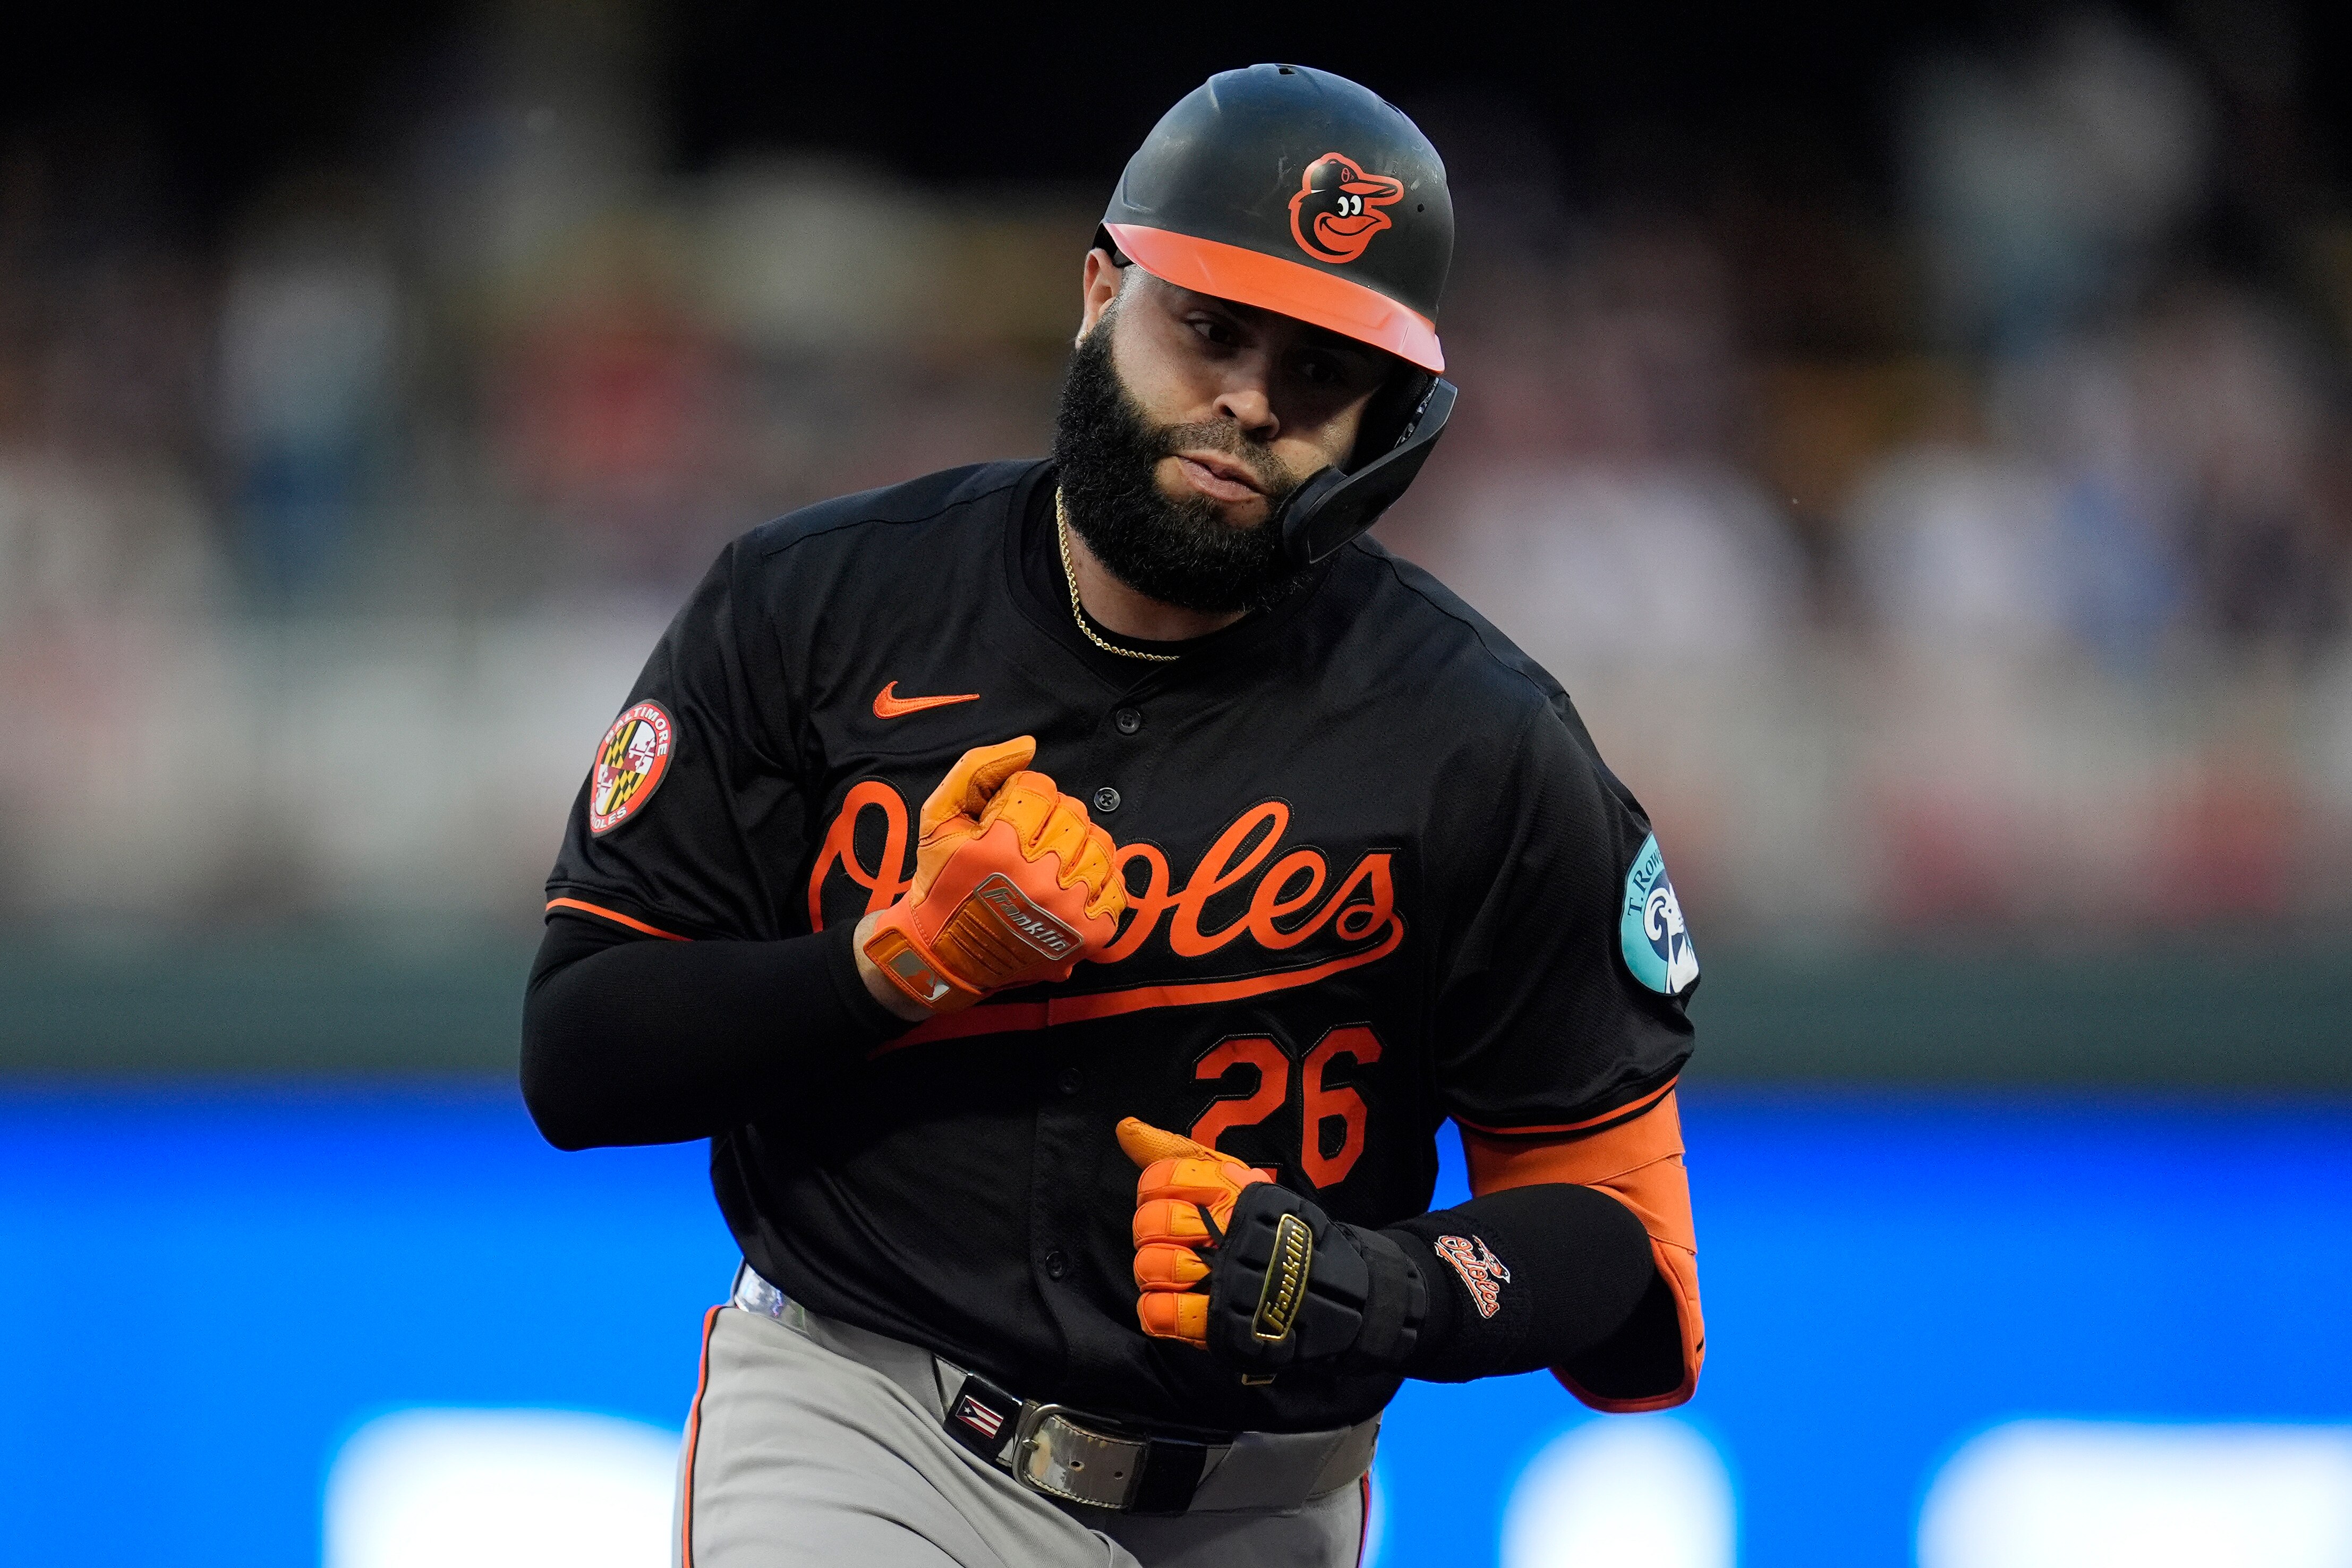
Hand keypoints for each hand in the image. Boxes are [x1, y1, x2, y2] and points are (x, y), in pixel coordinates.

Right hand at [860, 737, 1123, 1014]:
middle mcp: (1038, 881)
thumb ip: (975, 771)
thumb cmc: (941, 882)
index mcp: (999, 849)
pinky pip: (1116, 886)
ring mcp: (1067, 911)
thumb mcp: (938, 820)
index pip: (1041, 790)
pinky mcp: (1088, 936)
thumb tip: (1029, 746)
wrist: (945, 957)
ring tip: (1052, 859)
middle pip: (1074, 814)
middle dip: (1053, 817)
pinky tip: (1072, 883)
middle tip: (1030, 839)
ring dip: (1079, 844)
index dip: (1025, 795)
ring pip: (1100, 846)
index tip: (1009, 816)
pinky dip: (1100, 878)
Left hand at [1117, 1117, 1427, 1373]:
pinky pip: (1162, 1314)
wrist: (1330, 1291)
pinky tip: (1173, 1308)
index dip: (1153, 1189)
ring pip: (1152, 1266)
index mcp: (1232, 1189)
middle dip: (1150, 1233)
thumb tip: (1126, 1128)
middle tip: (1172, 1241)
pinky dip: (1158, 1312)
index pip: (1161, 1176)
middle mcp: (1228, 1228)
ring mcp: (1225, 1277)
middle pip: (1151, 1222)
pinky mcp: (1222, 1323)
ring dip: (1153, 1274)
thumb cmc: (1274, 1228)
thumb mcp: (1236, 1179)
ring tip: (1175, 1275)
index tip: (1169, 1201)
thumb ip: (1181, 1155)